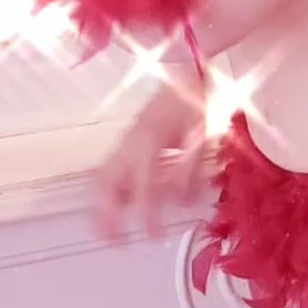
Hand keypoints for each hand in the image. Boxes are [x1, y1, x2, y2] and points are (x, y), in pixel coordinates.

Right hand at [91, 78, 212, 244]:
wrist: (193, 65)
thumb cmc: (203, 98)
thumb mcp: (205, 133)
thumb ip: (190, 169)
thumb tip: (180, 203)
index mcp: (150, 140)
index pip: (144, 187)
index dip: (148, 216)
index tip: (154, 238)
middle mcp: (131, 140)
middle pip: (106, 182)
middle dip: (105, 215)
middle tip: (113, 242)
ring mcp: (127, 137)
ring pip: (103, 174)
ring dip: (102, 203)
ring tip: (108, 229)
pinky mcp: (130, 137)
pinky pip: (111, 166)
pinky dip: (110, 188)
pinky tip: (120, 203)